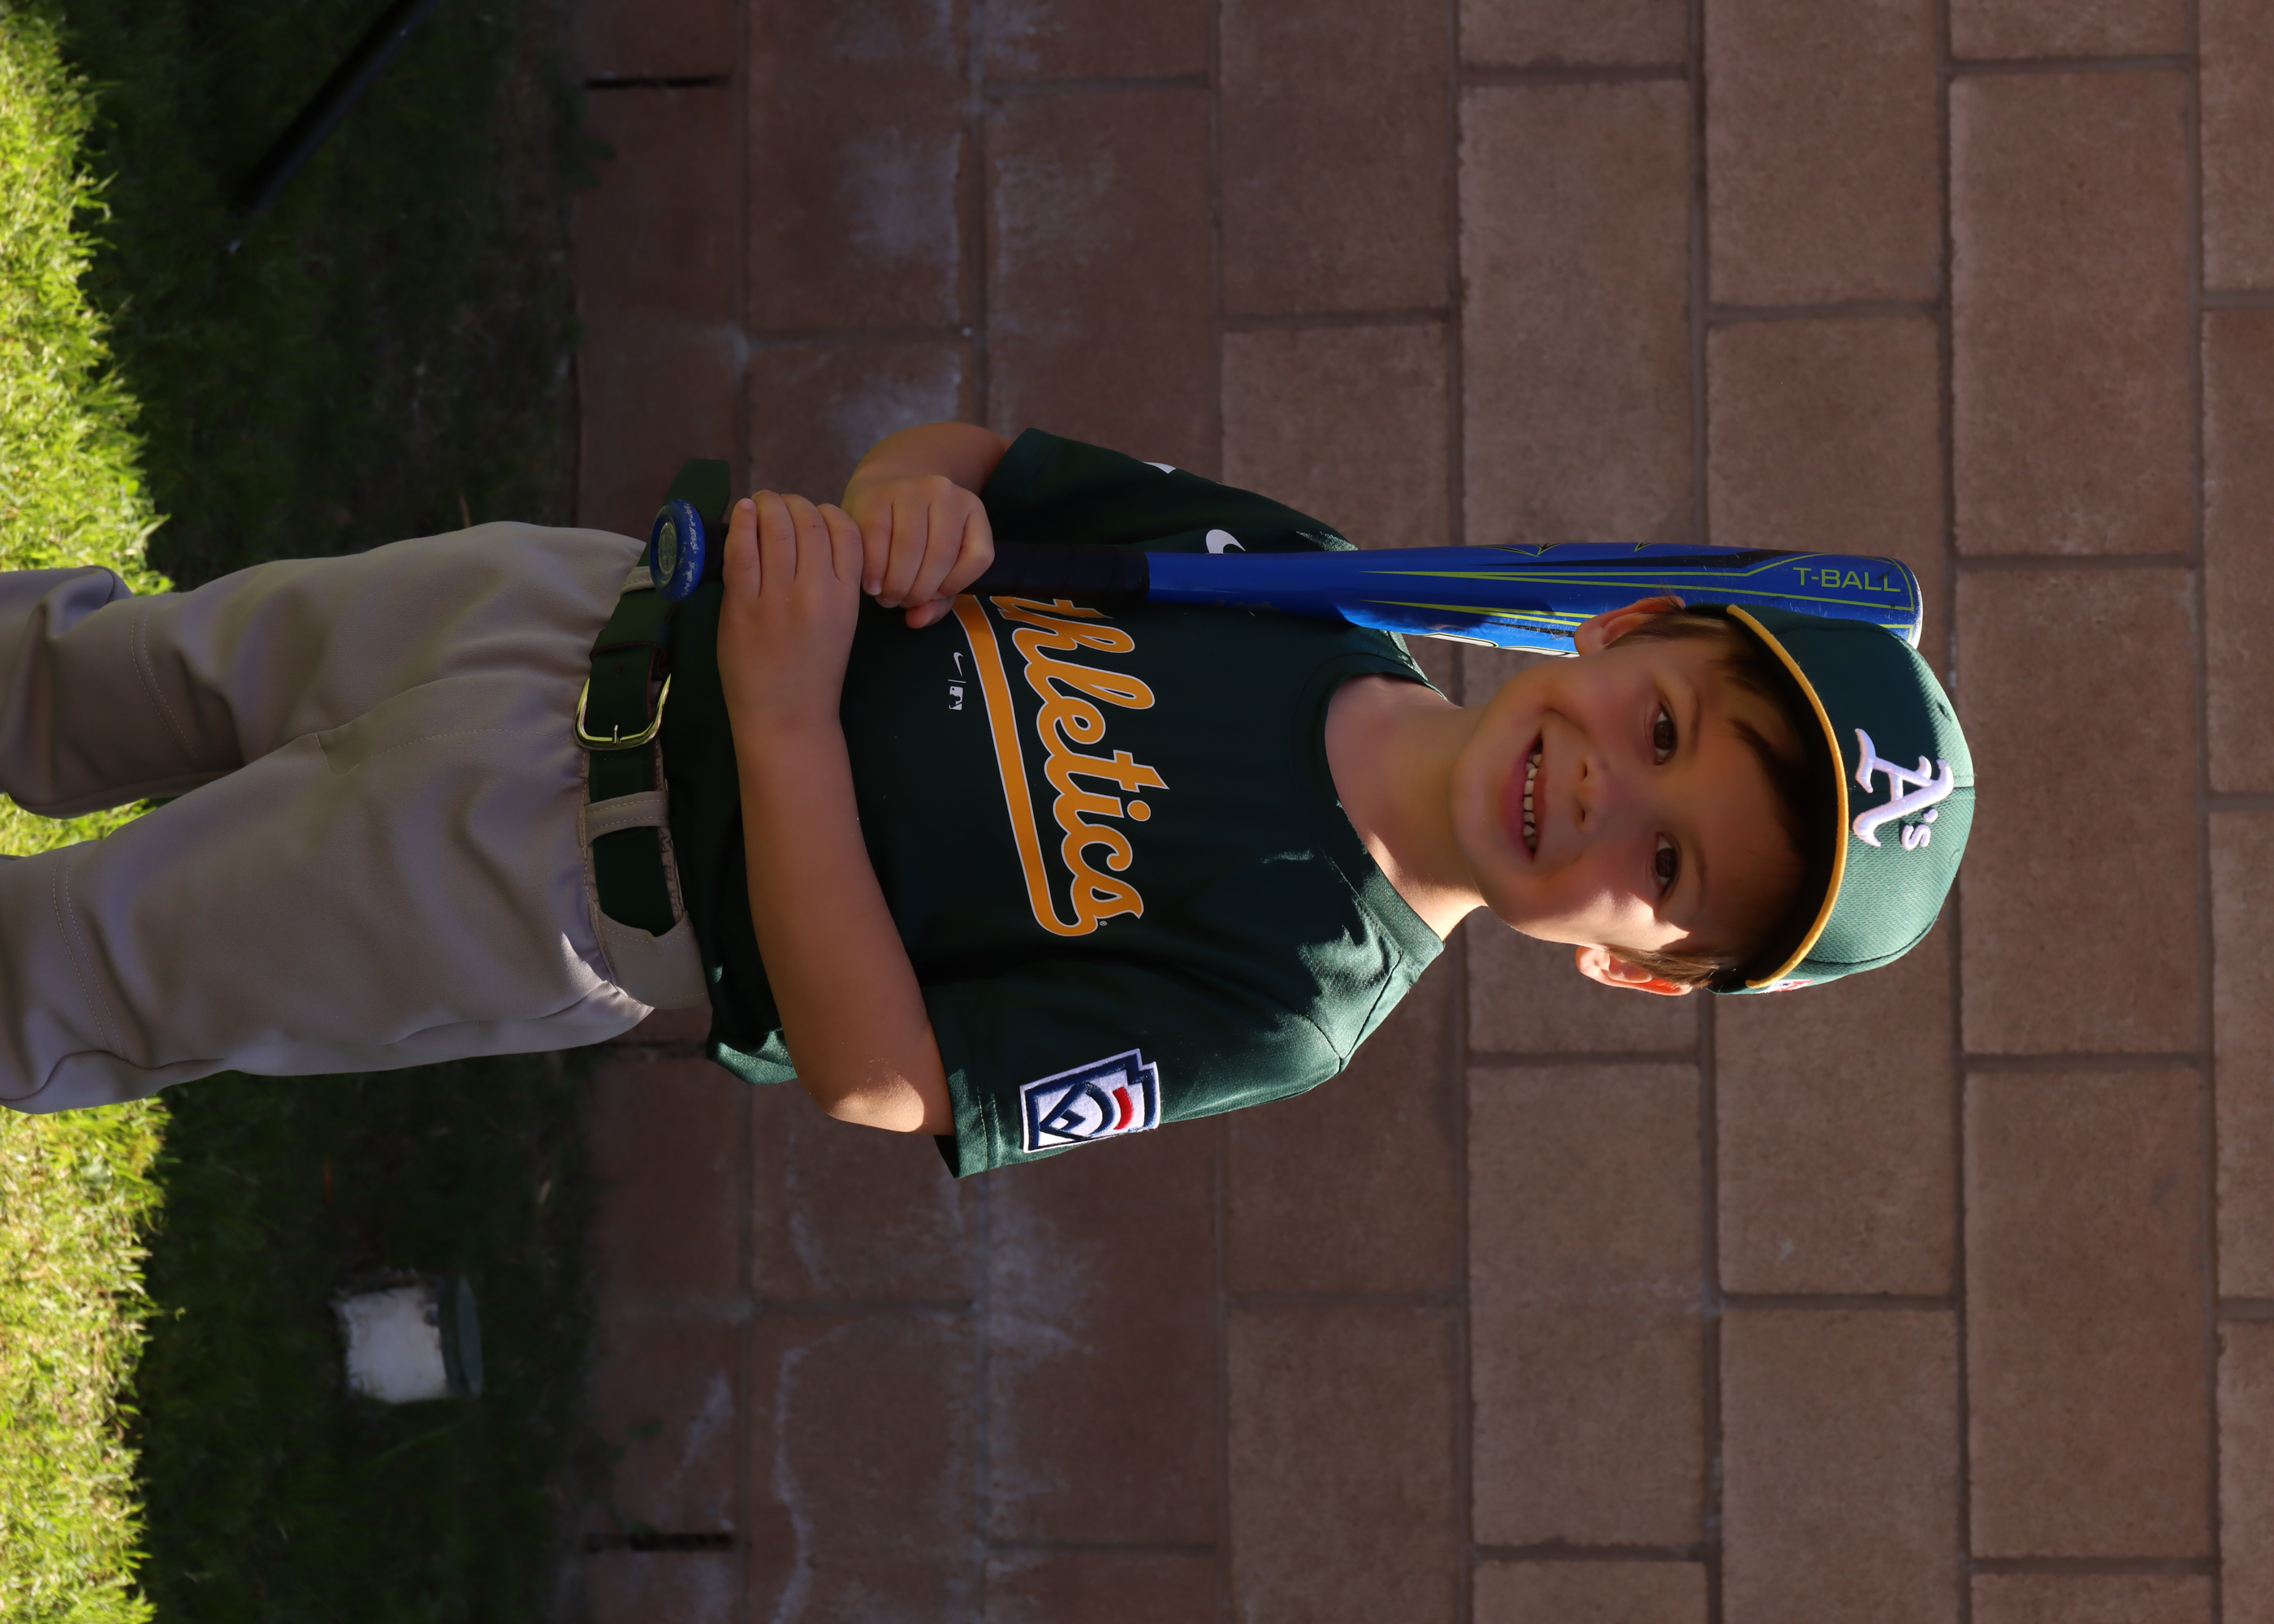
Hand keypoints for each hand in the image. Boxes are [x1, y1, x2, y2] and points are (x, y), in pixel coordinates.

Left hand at [715, 490, 863, 734]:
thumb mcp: (842, 623)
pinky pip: (742, 550)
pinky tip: (742, 512)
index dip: (827, 512)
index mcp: (848, 595)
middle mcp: (817, 590)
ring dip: (767, 505)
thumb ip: (833, 582)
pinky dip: (741, 522)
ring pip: (776, 527)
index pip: (845, 530)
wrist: (787, 716)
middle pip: (809, 521)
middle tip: (778, 505)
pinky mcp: (742, 604)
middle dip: (793, 503)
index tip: (811, 516)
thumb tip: (808, 537)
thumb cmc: (814, 672)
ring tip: (760, 504)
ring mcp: (778, 597)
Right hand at [838, 469, 994, 628]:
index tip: (934, 595)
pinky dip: (874, 569)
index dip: (956, 585)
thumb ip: (936, 600)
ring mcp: (911, 489)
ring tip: (887, 597)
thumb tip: (917, 620)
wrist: (879, 491)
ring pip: (910, 547)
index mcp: (972, 510)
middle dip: (920, 591)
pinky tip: (872, 585)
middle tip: (903, 603)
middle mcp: (945, 492)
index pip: (979, 556)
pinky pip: (876, 538)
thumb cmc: (914, 536)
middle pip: (941, 554)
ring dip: (896, 584)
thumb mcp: (936, 565)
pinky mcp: (876, 494)